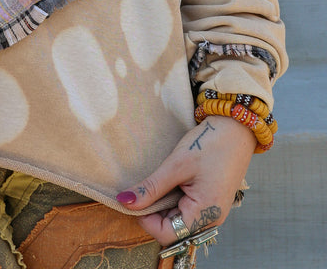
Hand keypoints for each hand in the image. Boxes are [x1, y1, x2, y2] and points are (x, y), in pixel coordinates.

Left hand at [116, 116, 255, 245]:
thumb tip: (125, 202)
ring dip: (164, 205)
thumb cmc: (209, 143)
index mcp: (206, 214)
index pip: (168, 234)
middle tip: (144, 187)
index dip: (147, 220)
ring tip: (159, 180)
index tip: (135, 198)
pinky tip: (171, 181)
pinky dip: (174, 199)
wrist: (236, 127)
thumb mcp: (176, 164)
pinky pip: (188, 209)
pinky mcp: (211, 201)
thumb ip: (151, 187)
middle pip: (173, 230)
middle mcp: (212, 219)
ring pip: (179, 220)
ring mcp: (213, 211)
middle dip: (154, 212)